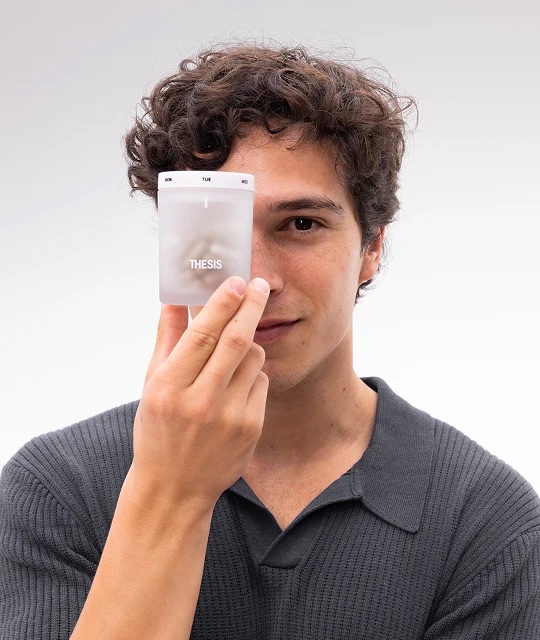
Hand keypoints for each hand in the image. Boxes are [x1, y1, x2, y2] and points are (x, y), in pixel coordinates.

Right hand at [125, 276, 269, 511]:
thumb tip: (174, 299)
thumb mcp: (151, 385)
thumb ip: (166, 339)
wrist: (174, 488)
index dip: (223, 303)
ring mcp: (229, 417)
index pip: (202, 334)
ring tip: (234, 351)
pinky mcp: (251, 429)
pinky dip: (252, 373)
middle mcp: (200, 401)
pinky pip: (261, 383)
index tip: (236, 281)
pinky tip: (235, 386)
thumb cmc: (158, 431)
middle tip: (259, 285)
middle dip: (251, 305)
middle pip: (236, 340)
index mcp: (169, 387)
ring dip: (249, 343)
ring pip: (254, 359)